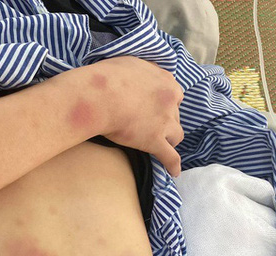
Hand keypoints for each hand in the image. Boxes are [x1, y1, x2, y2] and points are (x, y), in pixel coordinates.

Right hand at [84, 56, 183, 176]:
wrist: (99, 96)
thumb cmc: (107, 77)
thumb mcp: (129, 62)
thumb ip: (141, 70)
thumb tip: (139, 73)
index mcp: (165, 80)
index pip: (173, 94)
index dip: (163, 102)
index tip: (153, 107)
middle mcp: (170, 100)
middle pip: (175, 115)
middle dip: (166, 121)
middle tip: (150, 126)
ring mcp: (164, 123)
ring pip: (176, 135)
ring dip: (169, 139)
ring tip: (160, 146)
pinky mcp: (154, 141)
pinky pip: (170, 157)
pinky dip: (173, 165)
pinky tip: (174, 172)